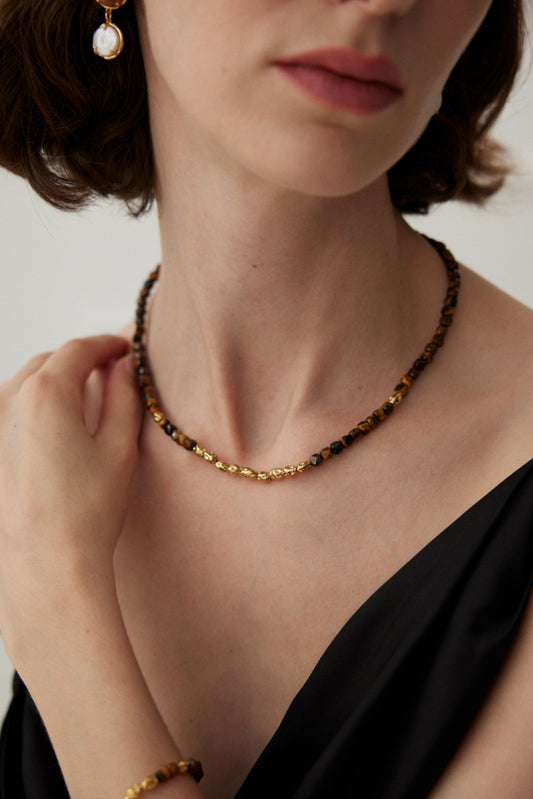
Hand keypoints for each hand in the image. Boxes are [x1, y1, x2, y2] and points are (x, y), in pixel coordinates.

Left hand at [0, 335, 142, 659]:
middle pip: (48, 362)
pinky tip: (53, 430)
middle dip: (79, 362)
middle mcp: (8, 402)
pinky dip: (31, 406)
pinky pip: (8, 410)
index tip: (126, 350)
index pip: (79, 349)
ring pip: (24, 384)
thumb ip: (125, 395)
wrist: (47, 567)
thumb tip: (125, 368)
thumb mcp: (120, 447)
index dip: (107, 345)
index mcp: (46, 394)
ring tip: (82, 402)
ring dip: (52, 382)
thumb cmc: (85, 513)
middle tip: (110, 374)